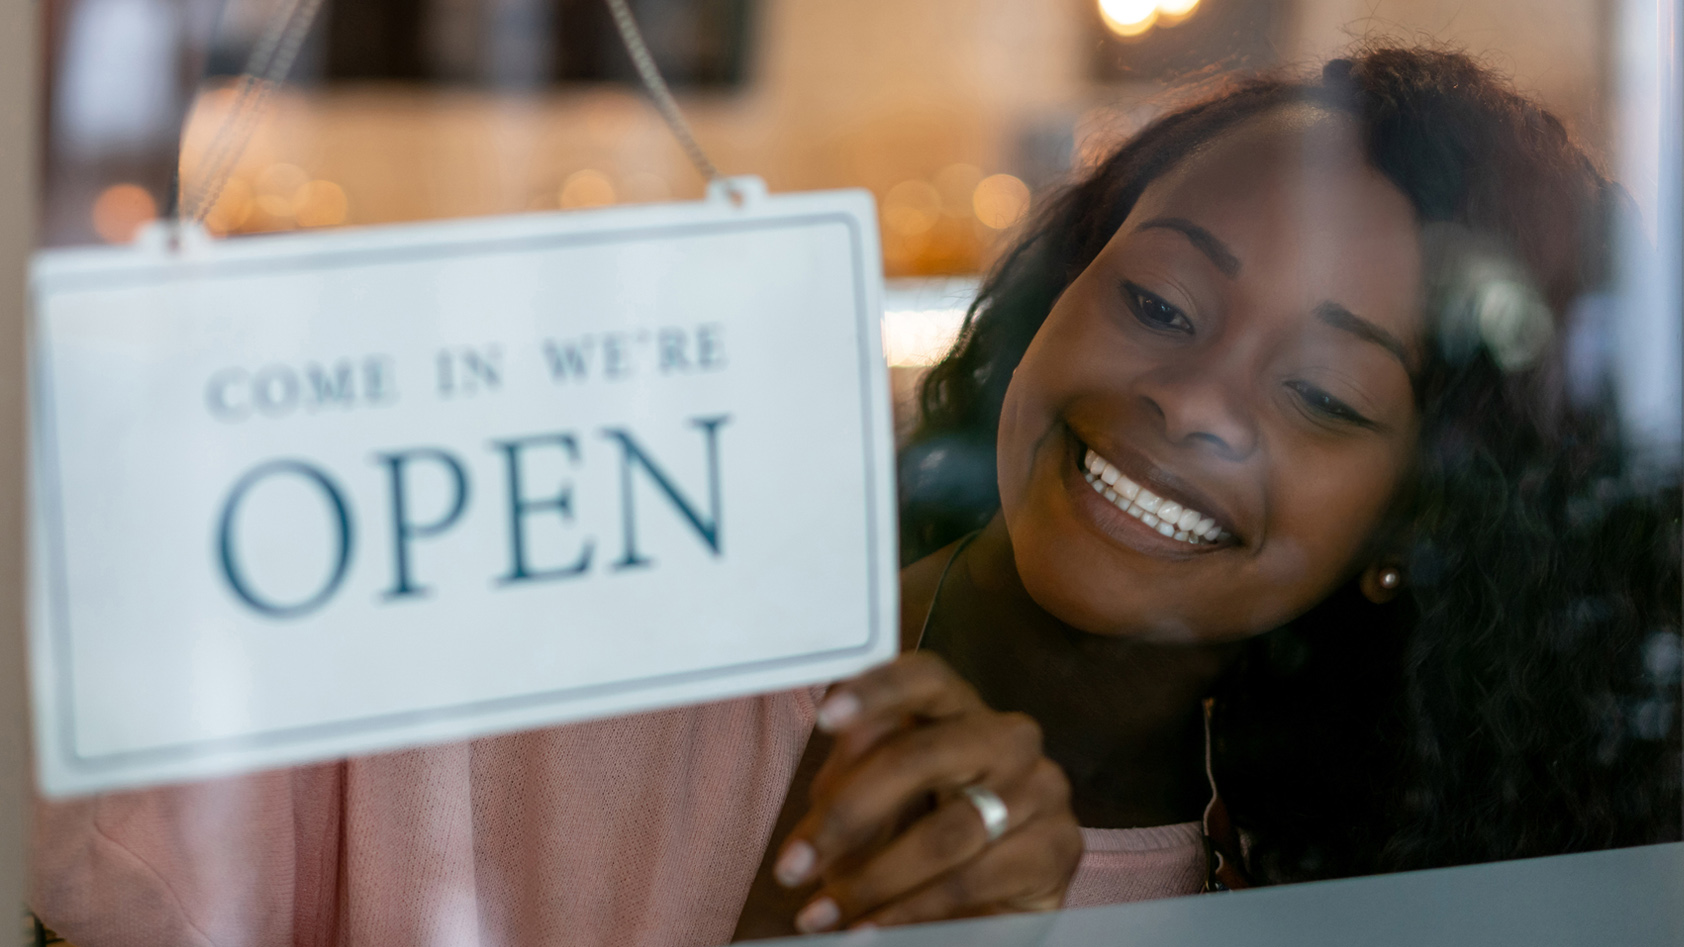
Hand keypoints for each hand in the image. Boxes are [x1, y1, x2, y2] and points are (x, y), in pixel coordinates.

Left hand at [770, 652, 1082, 932]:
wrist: (985, 904)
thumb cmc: (919, 835)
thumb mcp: (874, 803)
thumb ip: (854, 771)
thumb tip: (838, 748)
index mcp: (958, 709)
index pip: (925, 678)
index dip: (877, 690)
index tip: (826, 715)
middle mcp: (1006, 737)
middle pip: (923, 754)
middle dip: (849, 814)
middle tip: (793, 864)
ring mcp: (1041, 788)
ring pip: (946, 832)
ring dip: (872, 880)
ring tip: (822, 912)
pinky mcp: (1058, 847)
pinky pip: (973, 880)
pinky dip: (912, 912)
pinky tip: (872, 929)